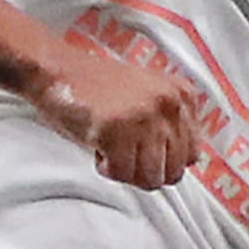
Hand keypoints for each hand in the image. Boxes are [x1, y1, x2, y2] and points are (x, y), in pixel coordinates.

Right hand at [27, 43, 210, 190]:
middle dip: (144, 171)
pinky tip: (98, 145)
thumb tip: (178, 166)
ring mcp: (144, 118)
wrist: (57, 71)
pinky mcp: (117, 131)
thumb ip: (169, 125)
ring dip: (125, 170)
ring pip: (149, 178)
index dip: (163, 162)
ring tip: (111, 147)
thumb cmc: (94, 86)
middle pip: (172, 172)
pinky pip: (121, 174)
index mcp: (181, 95)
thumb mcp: (147, 97)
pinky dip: (106, 168)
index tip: (145, 154)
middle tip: (124, 154)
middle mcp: (168, 105)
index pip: (192, 155)